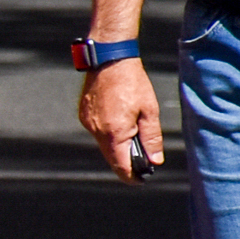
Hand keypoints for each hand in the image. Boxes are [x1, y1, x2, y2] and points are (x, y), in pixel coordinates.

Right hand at [78, 57, 163, 182]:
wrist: (109, 59)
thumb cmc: (132, 82)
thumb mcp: (149, 111)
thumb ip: (152, 138)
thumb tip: (155, 160)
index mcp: (114, 132)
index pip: (120, 166)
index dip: (131, 176)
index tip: (141, 179)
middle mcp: (96, 130)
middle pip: (111, 157)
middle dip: (127, 159)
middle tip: (144, 156)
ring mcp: (87, 123)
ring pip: (104, 144)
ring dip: (118, 144)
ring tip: (133, 128)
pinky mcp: (84, 115)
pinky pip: (97, 132)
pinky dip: (109, 132)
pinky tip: (120, 117)